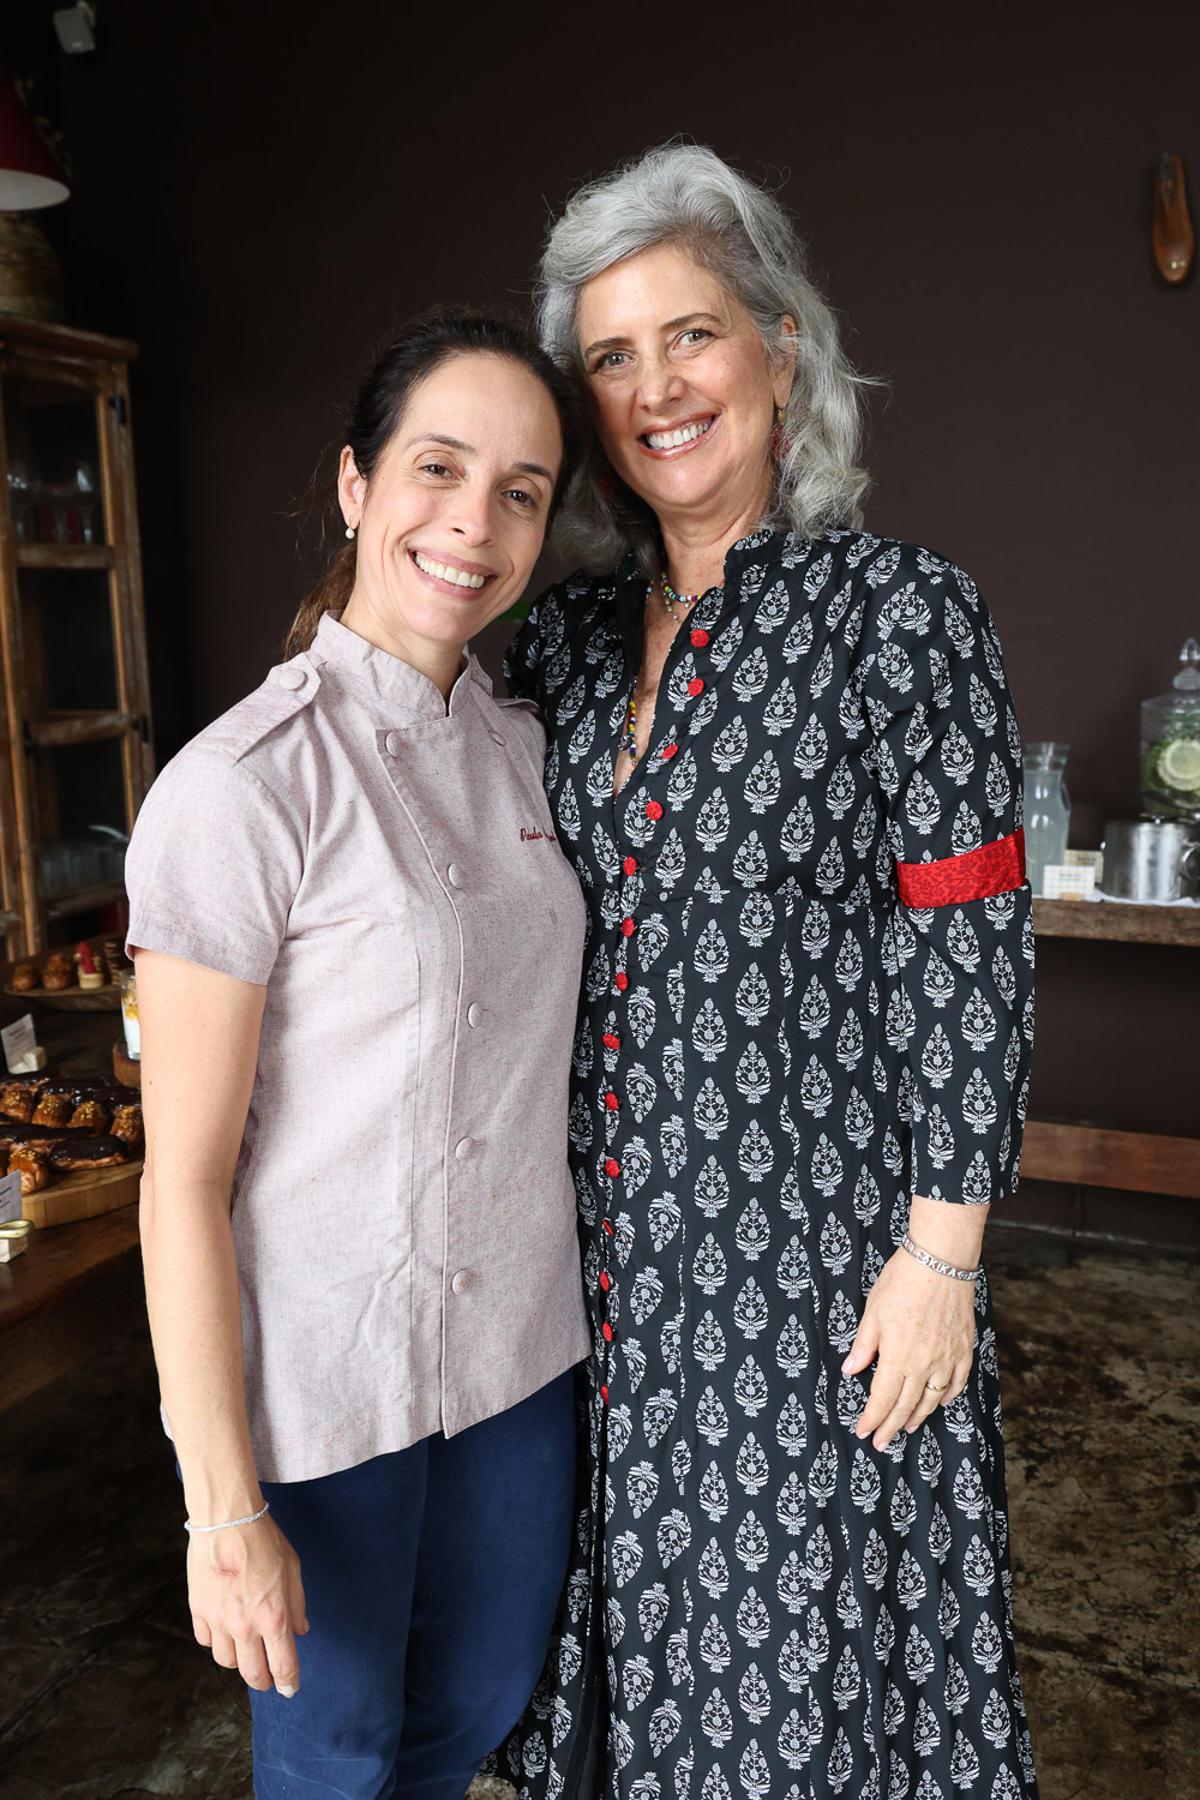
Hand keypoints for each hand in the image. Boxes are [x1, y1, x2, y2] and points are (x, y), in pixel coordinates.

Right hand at [187, 1513, 308, 1694]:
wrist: (227, 1520)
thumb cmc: (264, 1540)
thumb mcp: (293, 1568)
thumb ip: (298, 1604)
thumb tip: (300, 1631)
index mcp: (273, 1617)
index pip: (282, 1665)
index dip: (288, 1682)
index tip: (290, 1689)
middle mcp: (245, 1626)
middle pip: (252, 1673)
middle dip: (262, 1681)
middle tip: (267, 1679)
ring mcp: (218, 1621)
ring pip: (226, 1661)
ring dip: (238, 1661)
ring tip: (246, 1651)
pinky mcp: (198, 1611)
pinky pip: (206, 1641)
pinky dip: (216, 1642)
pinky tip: (224, 1632)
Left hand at [841, 1248, 975, 1449]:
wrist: (941, 1261)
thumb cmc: (902, 1282)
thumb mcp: (872, 1312)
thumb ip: (864, 1346)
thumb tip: (851, 1369)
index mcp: (898, 1357)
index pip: (882, 1399)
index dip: (872, 1419)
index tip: (864, 1432)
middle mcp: (924, 1365)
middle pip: (906, 1406)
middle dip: (891, 1427)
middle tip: (882, 1443)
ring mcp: (947, 1359)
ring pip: (932, 1399)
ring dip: (918, 1416)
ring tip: (907, 1428)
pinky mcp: (964, 1349)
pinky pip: (957, 1383)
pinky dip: (948, 1397)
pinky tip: (940, 1403)